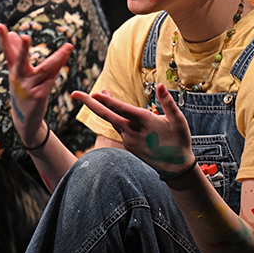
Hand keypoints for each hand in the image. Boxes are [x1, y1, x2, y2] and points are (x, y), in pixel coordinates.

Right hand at [0, 23, 72, 144]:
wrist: (25, 120)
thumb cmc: (22, 91)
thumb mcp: (16, 74)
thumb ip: (16, 54)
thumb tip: (13, 33)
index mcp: (12, 72)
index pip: (7, 52)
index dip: (3, 39)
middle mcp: (18, 78)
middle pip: (20, 61)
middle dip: (22, 49)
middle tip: (25, 37)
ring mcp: (29, 88)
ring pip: (45, 69)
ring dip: (57, 58)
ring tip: (69, 46)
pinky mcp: (40, 95)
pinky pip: (53, 77)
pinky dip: (60, 65)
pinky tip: (67, 55)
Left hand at [72, 83, 194, 175]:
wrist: (175, 167)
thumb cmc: (179, 140)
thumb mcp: (178, 120)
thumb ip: (167, 102)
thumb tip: (160, 84)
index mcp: (144, 121)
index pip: (122, 109)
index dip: (108, 101)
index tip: (95, 94)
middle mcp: (132, 131)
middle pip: (107, 115)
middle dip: (89, 103)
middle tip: (74, 93)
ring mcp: (128, 140)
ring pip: (113, 120)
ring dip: (105, 107)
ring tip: (100, 94)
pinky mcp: (128, 146)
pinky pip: (120, 129)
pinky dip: (116, 119)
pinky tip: (118, 112)